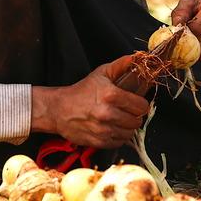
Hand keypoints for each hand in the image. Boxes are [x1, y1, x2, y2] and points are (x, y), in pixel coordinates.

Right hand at [30, 57, 149, 147]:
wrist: (59, 109)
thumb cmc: (82, 91)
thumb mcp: (101, 73)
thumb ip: (120, 65)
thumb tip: (136, 58)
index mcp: (111, 95)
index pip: (141, 106)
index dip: (141, 104)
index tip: (137, 103)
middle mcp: (108, 114)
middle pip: (137, 121)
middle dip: (134, 116)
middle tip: (127, 111)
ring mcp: (103, 130)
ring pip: (130, 133)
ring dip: (127, 128)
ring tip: (120, 120)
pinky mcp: (98, 142)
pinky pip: (119, 142)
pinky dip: (118, 137)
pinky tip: (111, 128)